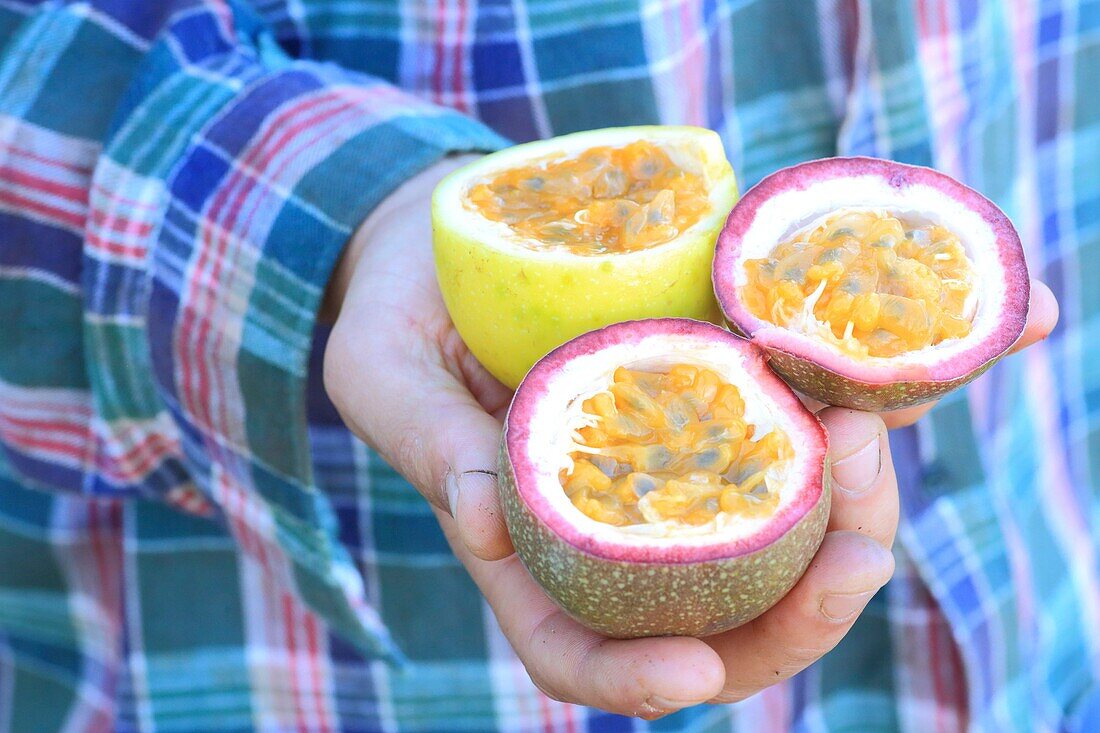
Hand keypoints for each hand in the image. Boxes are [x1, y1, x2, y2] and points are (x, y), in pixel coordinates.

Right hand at [322, 158, 1057, 715]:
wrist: (449, 230)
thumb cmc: (396, 310)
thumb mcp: (381, 370)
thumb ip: (425, 440)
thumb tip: (495, 514)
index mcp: (532, 542)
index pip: (579, 645)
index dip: (634, 678)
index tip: (698, 675)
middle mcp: (622, 514)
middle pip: (719, 608)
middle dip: (802, 602)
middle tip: (859, 536)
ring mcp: (681, 448)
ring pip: (784, 515)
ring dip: (856, 500)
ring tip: (875, 423)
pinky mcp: (722, 376)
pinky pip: (803, 399)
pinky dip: (882, 383)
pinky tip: (975, 335)